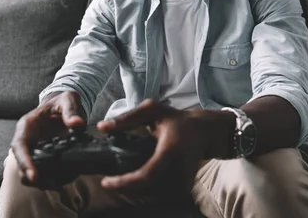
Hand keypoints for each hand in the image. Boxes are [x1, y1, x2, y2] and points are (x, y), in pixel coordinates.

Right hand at [10, 91, 85, 185]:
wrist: (64, 108)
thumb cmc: (62, 102)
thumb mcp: (68, 100)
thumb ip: (71, 110)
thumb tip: (77, 124)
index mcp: (27, 126)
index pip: (20, 146)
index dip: (25, 162)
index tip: (34, 176)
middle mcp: (27, 141)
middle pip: (21, 166)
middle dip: (33, 178)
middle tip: (55, 183)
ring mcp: (34, 152)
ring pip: (31, 175)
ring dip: (45, 182)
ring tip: (65, 180)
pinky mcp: (44, 160)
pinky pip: (44, 175)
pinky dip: (54, 180)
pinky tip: (69, 177)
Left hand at [97, 99, 234, 197]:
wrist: (205, 133)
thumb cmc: (177, 120)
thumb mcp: (153, 111)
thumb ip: (127, 118)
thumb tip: (102, 127)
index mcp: (170, 151)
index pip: (146, 176)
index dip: (124, 183)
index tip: (105, 182)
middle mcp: (179, 172)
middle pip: (145, 191)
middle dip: (123, 188)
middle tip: (108, 181)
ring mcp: (183, 183)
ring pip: (150, 196)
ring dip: (132, 191)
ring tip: (118, 180)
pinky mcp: (182, 190)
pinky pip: (157, 196)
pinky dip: (143, 191)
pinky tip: (134, 182)